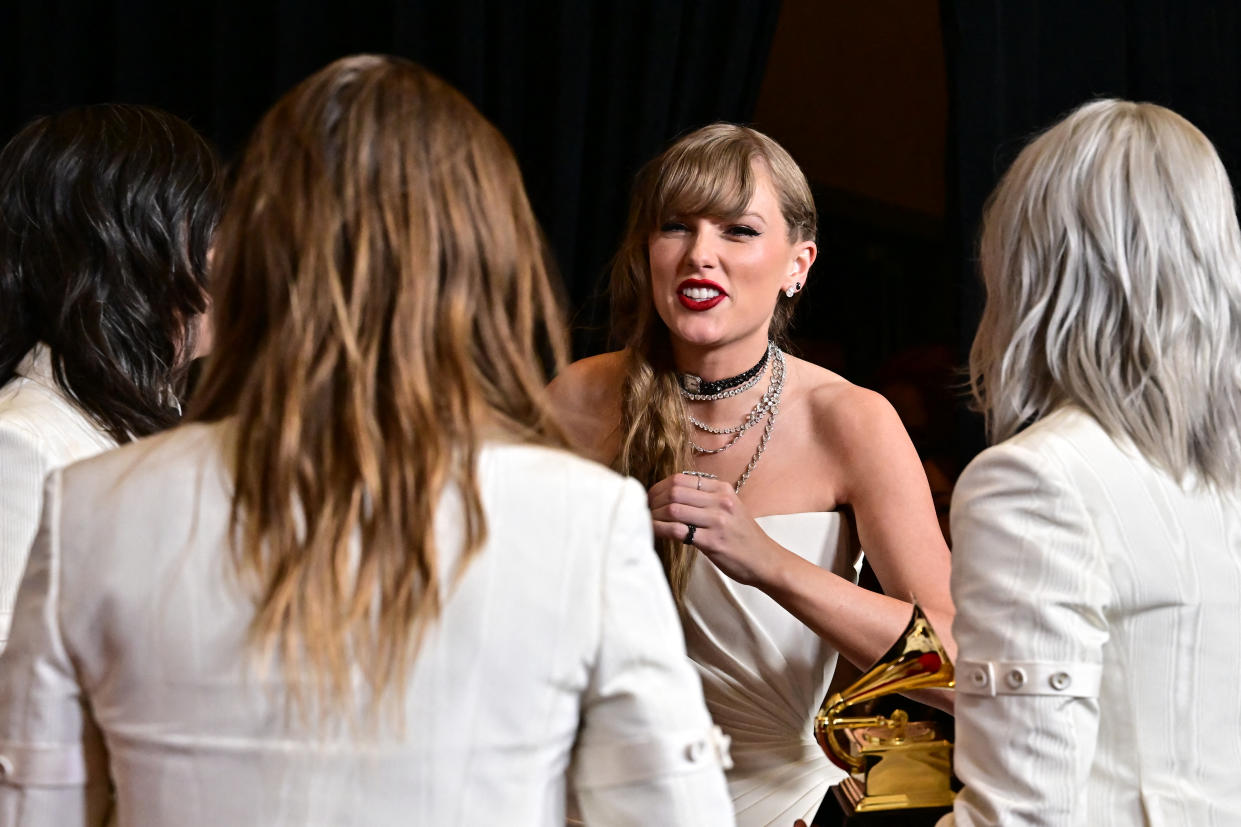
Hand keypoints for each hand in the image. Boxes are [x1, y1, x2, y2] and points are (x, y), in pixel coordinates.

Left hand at [648, 472, 784, 586]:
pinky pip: (678, 531)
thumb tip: (671, 496)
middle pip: (674, 491)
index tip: (650, 497)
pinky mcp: (713, 541)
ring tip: (646, 522)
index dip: (659, 487)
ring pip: (673, 509)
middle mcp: (721, 501)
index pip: (681, 479)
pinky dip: (660, 530)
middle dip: (653, 500)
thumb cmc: (743, 537)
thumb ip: (705, 499)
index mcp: (723, 489)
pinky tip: (654, 533)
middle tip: (644, 510)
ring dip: (654, 515)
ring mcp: (718, 521)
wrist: (766, 561)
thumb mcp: (730, 508)